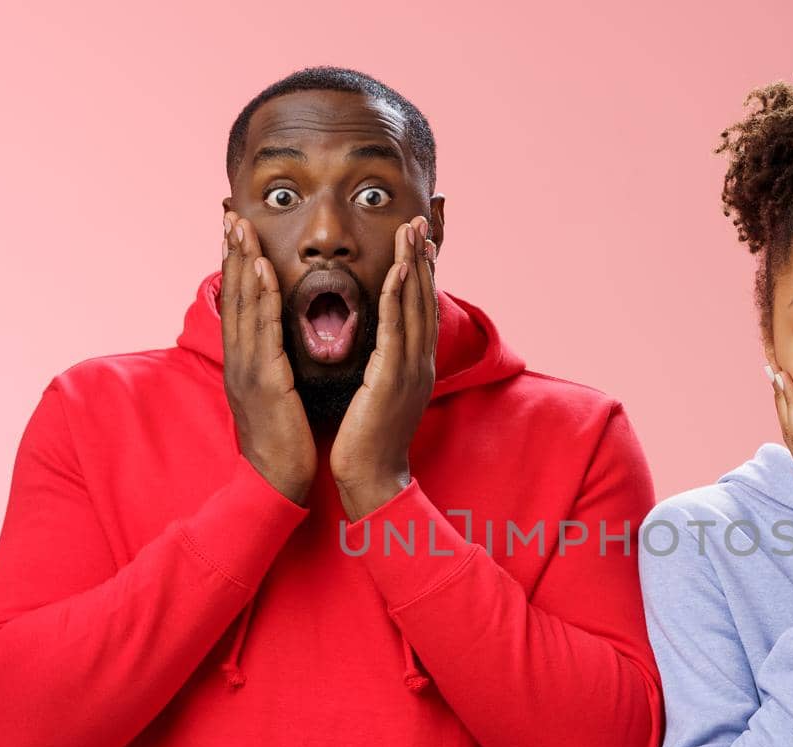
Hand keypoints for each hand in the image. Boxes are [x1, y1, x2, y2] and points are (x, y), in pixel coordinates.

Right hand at [220, 211, 316, 504]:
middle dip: (231, 252)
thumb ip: (273, 363)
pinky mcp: (265, 380)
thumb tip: (278, 341)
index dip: (235, 265)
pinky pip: (263, 330)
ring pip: (244, 305)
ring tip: (241, 227)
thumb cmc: (285, 439)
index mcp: (243, 361)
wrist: (277, 479)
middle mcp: (239, 359)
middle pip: (233, 296)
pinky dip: (262, 296)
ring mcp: (247, 368)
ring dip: (242, 262)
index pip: (238, 303)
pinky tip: (263, 269)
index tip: (235, 231)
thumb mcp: (275, 392)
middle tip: (230, 214)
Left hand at [331, 215, 438, 521]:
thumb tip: (377, 345)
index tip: (418, 241)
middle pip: (424, 300)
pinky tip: (398, 271)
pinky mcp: (393, 379)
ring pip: (415, 308)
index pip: (420, 309)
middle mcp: (418, 363)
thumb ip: (381, 365)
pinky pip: (397, 330)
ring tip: (411, 231)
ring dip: (415, 266)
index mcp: (414, 365)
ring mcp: (410, 370)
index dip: (422, 273)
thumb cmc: (367, 440)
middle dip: (423, 259)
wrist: (372, 478)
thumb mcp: (378, 394)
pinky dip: (398, 298)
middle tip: (420, 220)